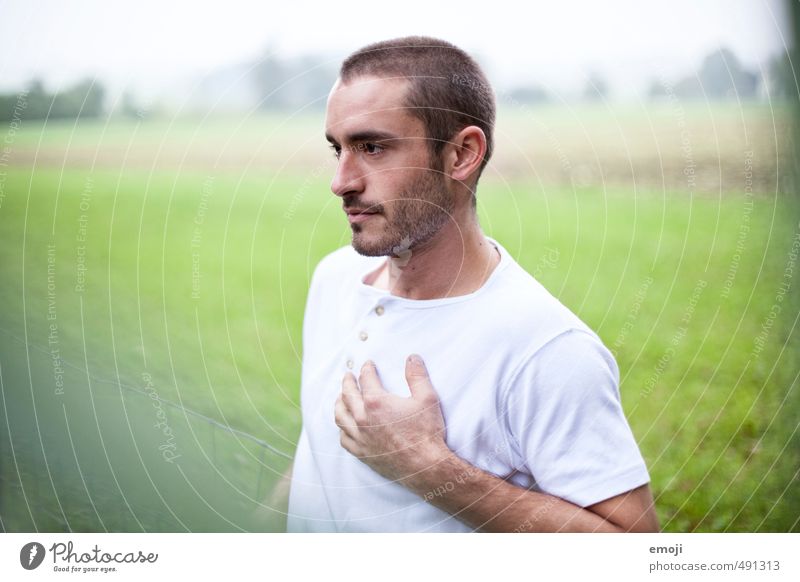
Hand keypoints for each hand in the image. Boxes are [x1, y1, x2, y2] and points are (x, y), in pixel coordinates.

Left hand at [334, 355, 447, 483]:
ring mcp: (360, 437)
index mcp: (376, 402)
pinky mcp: (362, 453)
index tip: (368, 365)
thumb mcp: (427, 398)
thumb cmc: (427, 432)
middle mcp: (363, 419)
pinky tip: (345, 427)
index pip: (366, 379)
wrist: (425, 466)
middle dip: (347, 382)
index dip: (367, 369)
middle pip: (347, 395)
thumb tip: (412, 358)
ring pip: (340, 417)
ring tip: (340, 398)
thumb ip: (417, 376)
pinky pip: (344, 439)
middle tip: (348, 376)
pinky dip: (342, 429)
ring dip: (339, 404)